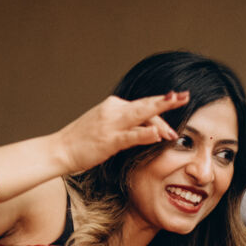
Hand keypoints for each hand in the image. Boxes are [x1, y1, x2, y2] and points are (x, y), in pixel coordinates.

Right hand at [52, 92, 184, 173]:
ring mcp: (111, 124)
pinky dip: (145, 133)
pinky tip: (157, 134)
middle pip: (146, 105)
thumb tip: (144, 127)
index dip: (162, 105)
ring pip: (141, 114)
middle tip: (185, 96)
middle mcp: (113, 111)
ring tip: (176, 105)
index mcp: (113, 106)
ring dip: (161, 111)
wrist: (59, 149)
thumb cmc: (81, 141)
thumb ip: (123, 124)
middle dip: (168, 100)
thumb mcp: (104, 126)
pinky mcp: (108, 140)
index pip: (143, 105)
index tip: (178, 102)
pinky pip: (130, 136)